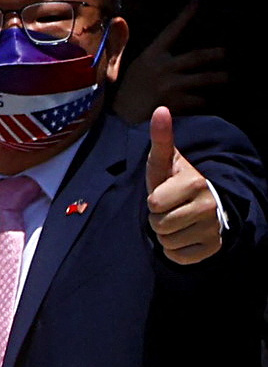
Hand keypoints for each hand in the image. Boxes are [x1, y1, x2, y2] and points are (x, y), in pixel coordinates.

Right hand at [113, 0, 226, 122]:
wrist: (121, 121)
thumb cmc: (122, 94)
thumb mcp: (118, 65)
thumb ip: (120, 44)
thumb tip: (118, 19)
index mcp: (151, 55)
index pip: (171, 30)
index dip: (186, 14)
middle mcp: (163, 67)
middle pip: (198, 56)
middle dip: (216, 54)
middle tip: (226, 54)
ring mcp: (171, 84)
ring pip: (204, 78)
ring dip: (218, 78)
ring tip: (226, 78)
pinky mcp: (177, 102)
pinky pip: (199, 100)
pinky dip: (204, 102)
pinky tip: (207, 103)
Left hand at [145, 106, 221, 264]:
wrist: (202, 205)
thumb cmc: (175, 182)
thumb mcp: (165, 161)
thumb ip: (160, 138)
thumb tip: (161, 109)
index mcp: (196, 183)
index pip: (154, 204)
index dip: (153, 200)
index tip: (165, 193)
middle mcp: (209, 206)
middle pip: (159, 225)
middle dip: (157, 218)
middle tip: (170, 209)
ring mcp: (213, 229)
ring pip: (166, 242)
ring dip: (165, 234)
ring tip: (177, 220)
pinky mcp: (212, 249)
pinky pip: (177, 257)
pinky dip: (175, 250)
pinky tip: (185, 235)